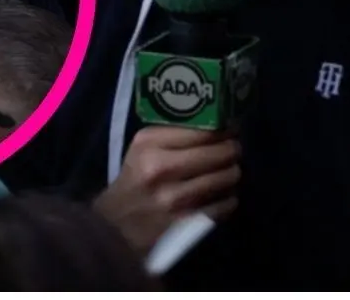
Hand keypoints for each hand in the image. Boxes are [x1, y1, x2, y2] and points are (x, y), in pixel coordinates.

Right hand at [95, 126, 239, 253]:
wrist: (116, 226)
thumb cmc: (134, 181)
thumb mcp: (142, 150)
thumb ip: (173, 135)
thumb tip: (216, 124)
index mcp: (149, 144)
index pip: (202, 130)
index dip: (224, 129)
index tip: (231, 128)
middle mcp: (161, 168)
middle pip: (219, 153)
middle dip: (233, 150)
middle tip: (234, 150)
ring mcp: (175, 198)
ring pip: (226, 178)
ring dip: (233, 173)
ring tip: (228, 171)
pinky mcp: (186, 222)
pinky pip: (225, 204)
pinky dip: (229, 198)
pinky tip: (221, 195)